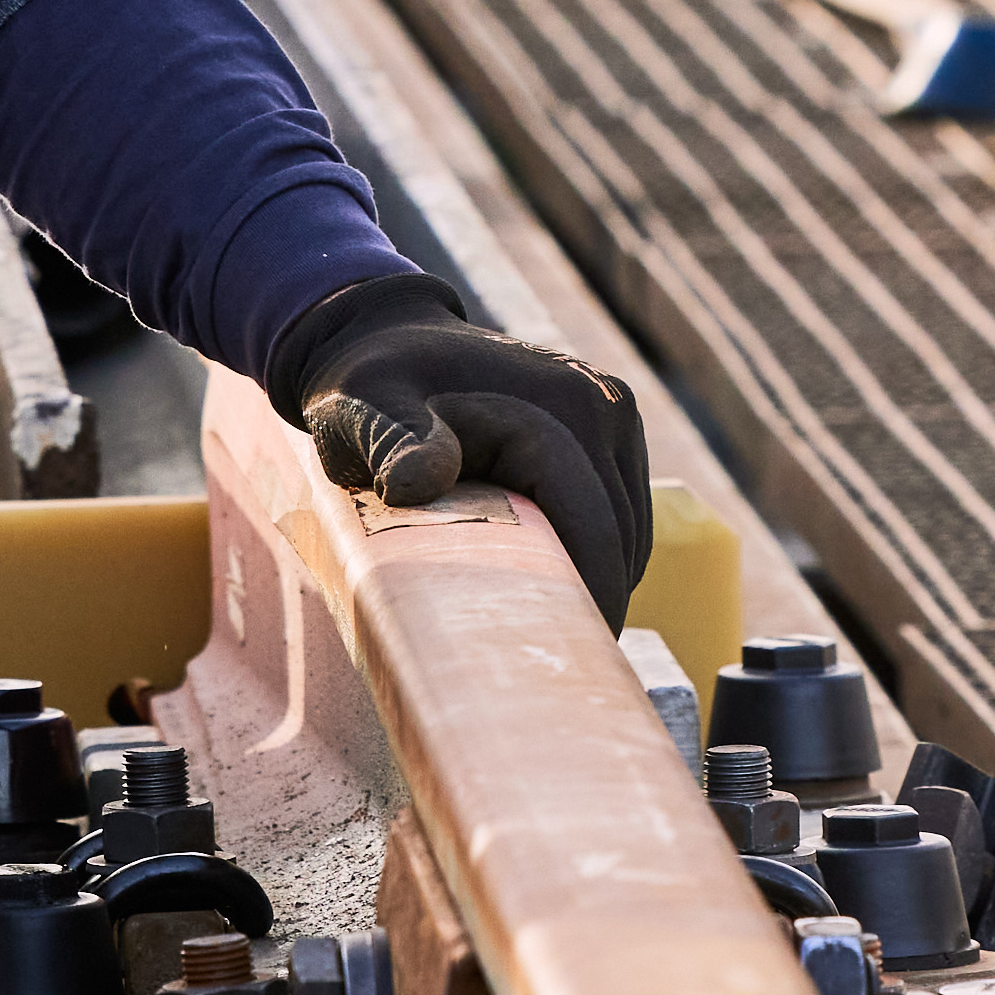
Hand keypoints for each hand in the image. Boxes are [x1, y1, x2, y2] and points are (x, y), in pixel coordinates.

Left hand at [270, 275, 654, 622]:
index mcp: (558, 411)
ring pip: (629, 525)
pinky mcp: (609, 423)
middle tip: (560, 659)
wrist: (384, 335)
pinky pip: (619, 505)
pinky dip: (596, 545)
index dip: (590, 597)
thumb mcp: (364, 411)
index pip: (595, 528)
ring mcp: (612, 411)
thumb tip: (420, 482)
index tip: (573, 655)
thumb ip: (392, 445)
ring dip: (600, 573)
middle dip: (598, 596)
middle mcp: (601, 405)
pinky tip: (557, 579)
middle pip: (623, 533)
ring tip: (557, 627)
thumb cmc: (369, 385)